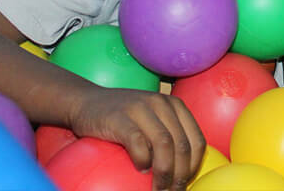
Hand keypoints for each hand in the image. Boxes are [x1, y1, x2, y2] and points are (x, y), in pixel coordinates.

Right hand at [68, 86, 204, 190]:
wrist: (87, 102)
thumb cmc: (122, 118)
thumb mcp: (151, 121)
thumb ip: (167, 137)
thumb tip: (182, 175)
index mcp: (175, 106)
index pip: (197, 140)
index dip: (195, 167)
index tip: (186, 184)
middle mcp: (162, 103)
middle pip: (182, 145)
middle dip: (181, 175)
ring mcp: (141, 108)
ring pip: (164, 143)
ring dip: (165, 173)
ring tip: (159, 189)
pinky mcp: (120, 117)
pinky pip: (138, 142)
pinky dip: (142, 160)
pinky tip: (140, 170)